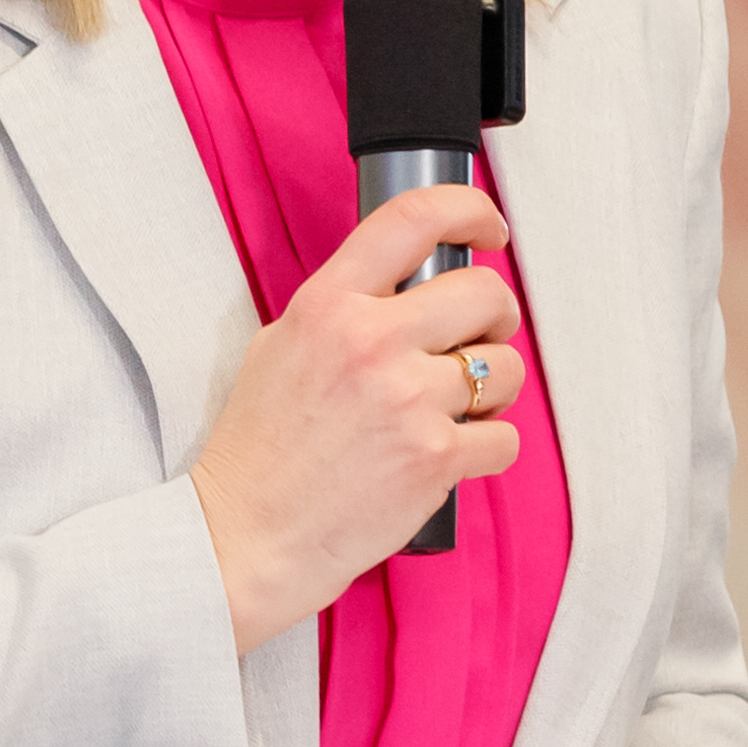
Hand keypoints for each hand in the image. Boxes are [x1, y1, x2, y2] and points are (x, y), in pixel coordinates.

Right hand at [193, 183, 526, 650]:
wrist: (243, 535)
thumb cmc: (258, 453)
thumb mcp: (279, 348)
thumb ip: (341, 310)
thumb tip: (406, 291)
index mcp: (328, 305)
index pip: (414, 218)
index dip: (469, 211)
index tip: (486, 229)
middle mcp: (371, 342)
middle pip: (484, 292)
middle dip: (496, 317)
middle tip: (479, 338)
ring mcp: (407, 400)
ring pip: (504, 369)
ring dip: (492, 390)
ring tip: (453, 410)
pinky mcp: (434, 458)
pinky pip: (504, 437)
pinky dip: (488, 448)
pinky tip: (450, 456)